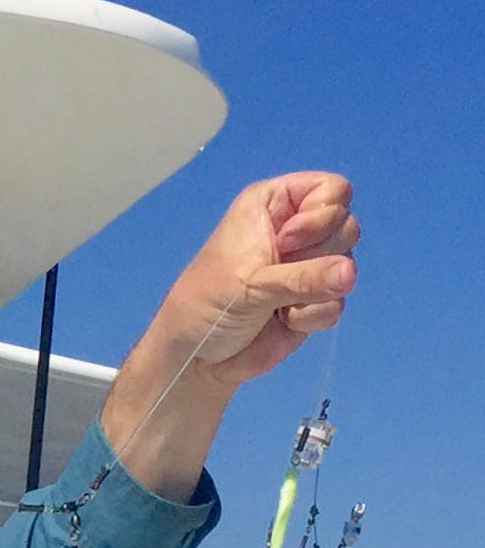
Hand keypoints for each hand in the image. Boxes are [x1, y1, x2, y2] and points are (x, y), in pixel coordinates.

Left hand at [146, 173, 359, 387]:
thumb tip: (350, 274)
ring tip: (276, 301)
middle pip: (347, 226)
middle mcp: (295, 229)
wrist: (198, 358)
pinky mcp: (314, 300)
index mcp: (273, 205)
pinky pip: (338, 302)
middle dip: (319, 255)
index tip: (286, 241)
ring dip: (313, 290)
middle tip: (278, 272)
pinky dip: (312, 316)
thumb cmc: (207, 305)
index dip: (320, 216)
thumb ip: (304, 277)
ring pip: (347, 265)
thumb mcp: (251, 284)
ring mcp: (308, 266)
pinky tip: (283, 321)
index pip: (331, 189)